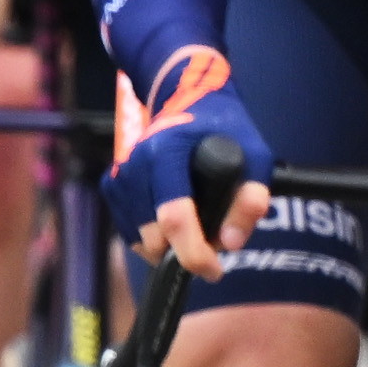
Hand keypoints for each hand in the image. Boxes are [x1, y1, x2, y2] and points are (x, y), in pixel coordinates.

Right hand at [103, 50, 271, 272]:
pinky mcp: (112, 184)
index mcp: (168, 152)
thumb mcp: (255, 154)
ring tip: (194, 228)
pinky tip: (171, 224)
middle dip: (182, 251)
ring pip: (139, 238)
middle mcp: (137, 163)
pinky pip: (128, 230)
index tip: (215, 271)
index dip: (194, 253)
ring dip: (166, 246)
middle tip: (210, 243)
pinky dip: (150, 238)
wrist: (185, 95)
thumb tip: (230, 243)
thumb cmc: (224, 127)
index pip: (174, 216)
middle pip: (153, 235)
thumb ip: (251, 199)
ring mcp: (120, 174)